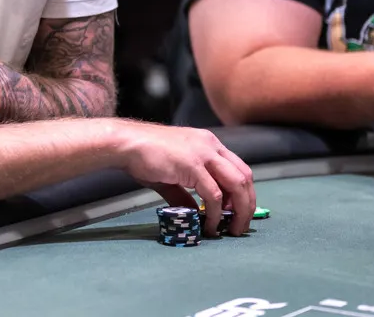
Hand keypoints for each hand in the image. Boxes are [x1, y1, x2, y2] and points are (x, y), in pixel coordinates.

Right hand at [115, 123, 255, 237]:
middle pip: (244, 177)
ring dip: (238, 211)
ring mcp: (203, 153)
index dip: (243, 192)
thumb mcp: (172, 174)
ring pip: (236, 184)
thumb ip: (185, 193)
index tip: (237, 212)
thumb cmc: (144, 155)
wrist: (126, 143)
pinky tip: (210, 224)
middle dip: (247, 204)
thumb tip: (195, 212)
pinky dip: (215, 213)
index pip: (238, 168)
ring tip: (232, 229)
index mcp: (208, 143)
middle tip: (241, 225)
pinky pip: (213, 194)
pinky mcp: (192, 164)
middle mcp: (211, 145)